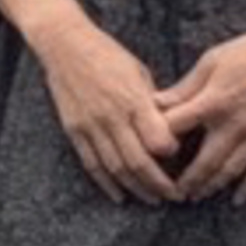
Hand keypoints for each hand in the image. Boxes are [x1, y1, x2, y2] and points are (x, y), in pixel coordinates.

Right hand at [26, 14, 182, 205]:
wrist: (65, 45)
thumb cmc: (107, 54)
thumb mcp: (139, 72)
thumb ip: (152, 104)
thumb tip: (168, 131)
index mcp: (133, 99)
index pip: (157, 139)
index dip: (172, 154)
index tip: (181, 159)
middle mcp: (112, 116)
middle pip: (138, 162)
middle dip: (159, 184)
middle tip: (175, 196)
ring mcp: (91, 125)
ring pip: (116, 168)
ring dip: (136, 189)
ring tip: (152, 200)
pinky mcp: (74, 130)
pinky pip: (92, 164)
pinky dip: (106, 184)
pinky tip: (119, 196)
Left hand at [156, 25, 245, 203]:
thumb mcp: (209, 63)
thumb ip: (184, 89)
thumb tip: (154, 103)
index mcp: (213, 102)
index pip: (177, 128)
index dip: (160, 142)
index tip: (149, 154)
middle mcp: (235, 123)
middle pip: (206, 161)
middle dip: (188, 181)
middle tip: (174, 192)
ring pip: (232, 170)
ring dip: (212, 186)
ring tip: (197, 196)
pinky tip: (236, 199)